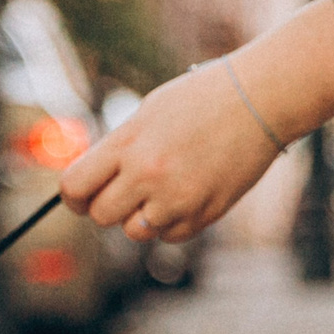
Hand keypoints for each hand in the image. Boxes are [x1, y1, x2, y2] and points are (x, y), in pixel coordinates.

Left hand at [60, 0, 333, 244]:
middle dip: (106, 206)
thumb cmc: (203, 98)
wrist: (260, 100)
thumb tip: (91, 183)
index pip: (75, 186)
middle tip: (123, 190)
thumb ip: (118, 148)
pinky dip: (172, 222)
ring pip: (135, 231)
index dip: (72, 196)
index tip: (79, 196)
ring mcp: (177, 199)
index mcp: (129, 143)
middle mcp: (148, 174)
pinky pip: (169, 235)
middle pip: (101, 215)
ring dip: (141, 216)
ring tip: (162, 187)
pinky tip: (188, 193)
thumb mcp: (149, 112)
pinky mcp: (203, 215)